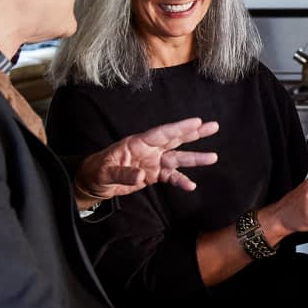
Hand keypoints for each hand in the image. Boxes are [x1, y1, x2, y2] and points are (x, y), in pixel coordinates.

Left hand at [75, 117, 219, 198]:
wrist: (93, 183)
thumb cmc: (96, 171)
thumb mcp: (104, 172)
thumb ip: (123, 173)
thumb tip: (140, 176)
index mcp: (138, 143)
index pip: (162, 133)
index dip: (180, 128)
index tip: (197, 121)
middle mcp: (150, 150)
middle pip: (175, 140)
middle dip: (194, 133)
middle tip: (213, 126)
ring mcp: (153, 162)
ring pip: (178, 158)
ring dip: (195, 158)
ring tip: (213, 158)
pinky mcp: (153, 175)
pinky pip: (171, 177)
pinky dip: (181, 181)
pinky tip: (191, 186)